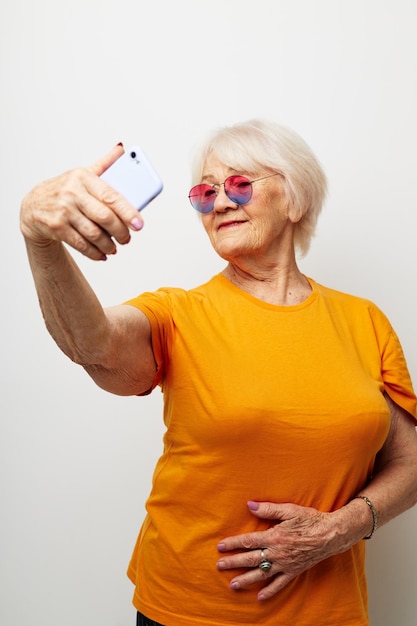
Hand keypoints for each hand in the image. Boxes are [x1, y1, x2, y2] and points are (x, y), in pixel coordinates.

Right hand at [20, 144, 143, 260]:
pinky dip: (95, 253)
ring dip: (108, 245)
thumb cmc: (65, 190)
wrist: (33, 206)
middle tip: (127, 239)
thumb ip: (104, 165)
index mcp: (83, 177)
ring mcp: (63, 210)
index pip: (111, 196)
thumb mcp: (83, 175)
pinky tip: (101, 254)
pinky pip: (82, 244)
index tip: (139, 224)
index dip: (128, 212)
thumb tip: (122, 149)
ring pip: (94, 234)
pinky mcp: (56, 227)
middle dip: (120, 232)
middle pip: (104, 217)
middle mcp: (72, 193)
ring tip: (114, 248)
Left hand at [216, 501, 335, 600]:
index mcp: (274, 536)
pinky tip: (259, 597)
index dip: (233, 543)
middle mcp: (277, 552)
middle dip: (233, 562)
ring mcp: (285, 564)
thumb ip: (268, 509)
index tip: (220, 546)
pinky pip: (279, 584)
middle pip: (250, 558)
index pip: (248, 541)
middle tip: (219, 566)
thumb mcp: (289, 510)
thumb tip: (249, 505)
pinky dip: (269, 591)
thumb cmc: (310, 519)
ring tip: (232, 584)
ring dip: (245, 579)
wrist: (330, 535)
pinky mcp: (294, 571)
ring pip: (261, 574)